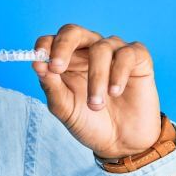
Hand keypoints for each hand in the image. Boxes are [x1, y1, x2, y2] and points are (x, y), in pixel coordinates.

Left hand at [32, 24, 160, 158]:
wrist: (121, 143)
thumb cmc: (89, 121)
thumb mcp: (64, 107)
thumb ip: (50, 85)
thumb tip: (37, 63)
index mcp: (66, 59)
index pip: (51, 40)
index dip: (44, 45)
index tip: (39, 59)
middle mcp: (87, 50)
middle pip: (73, 31)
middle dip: (63, 47)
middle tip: (57, 68)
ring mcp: (113, 52)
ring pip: (101, 47)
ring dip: (95, 77)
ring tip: (95, 105)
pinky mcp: (138, 59)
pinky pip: (127, 54)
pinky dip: (119, 72)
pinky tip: (115, 92)